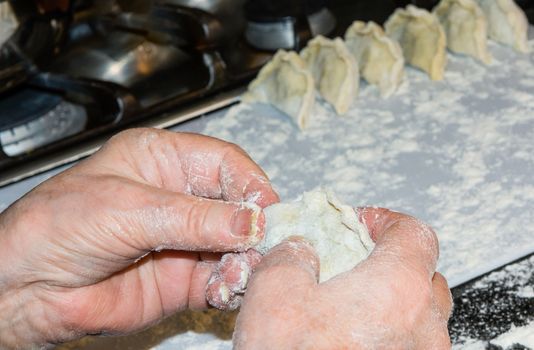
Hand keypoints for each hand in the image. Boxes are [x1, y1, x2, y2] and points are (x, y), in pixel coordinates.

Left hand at [0, 128, 277, 348]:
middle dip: (253, 228)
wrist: (23, 291)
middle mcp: (178, 198)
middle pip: (236, 206)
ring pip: (235, 247)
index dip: (251, 185)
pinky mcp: (182, 280)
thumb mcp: (128, 210)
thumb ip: (194, 219)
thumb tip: (252, 222)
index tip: (268, 211)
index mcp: (163, 161)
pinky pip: (221, 281)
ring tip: (237, 275)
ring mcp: (183, 240)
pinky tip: (224, 292)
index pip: (225, 163)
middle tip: (263, 248)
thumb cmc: (57, 228)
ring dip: (244, 261)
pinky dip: (231, 287)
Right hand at [234, 208, 451, 348]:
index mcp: (398, 289)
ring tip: (347, 306)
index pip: (414, 233)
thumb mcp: (274, 294)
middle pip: (423, 273)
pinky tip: (349, 341)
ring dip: (390, 301)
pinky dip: (387, 334)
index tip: (360, 223)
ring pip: (419, 315)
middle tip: (352, 263)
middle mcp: (423, 326)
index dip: (385, 221)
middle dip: (388, 261)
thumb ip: (291, 256)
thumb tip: (298, 249)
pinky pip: (409, 344)